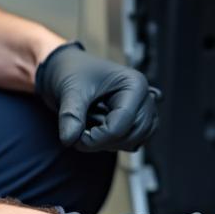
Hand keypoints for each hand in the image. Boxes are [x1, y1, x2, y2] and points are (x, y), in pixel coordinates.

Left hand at [35, 41, 158, 151]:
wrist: (72, 70)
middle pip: (131, 136)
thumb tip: (69, 140)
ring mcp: (145, 111)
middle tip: (79, 134)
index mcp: (134, 85)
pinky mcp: (139, 122)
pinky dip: (115, 144)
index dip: (97, 138)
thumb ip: (70, 115)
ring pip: (134, 143)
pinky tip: (99, 131)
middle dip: (103, 142)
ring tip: (90, 128)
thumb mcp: (69, 89)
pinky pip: (134, 143)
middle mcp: (145, 98)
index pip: (121, 125)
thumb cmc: (73, 72)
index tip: (76, 137)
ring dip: (109, 143)